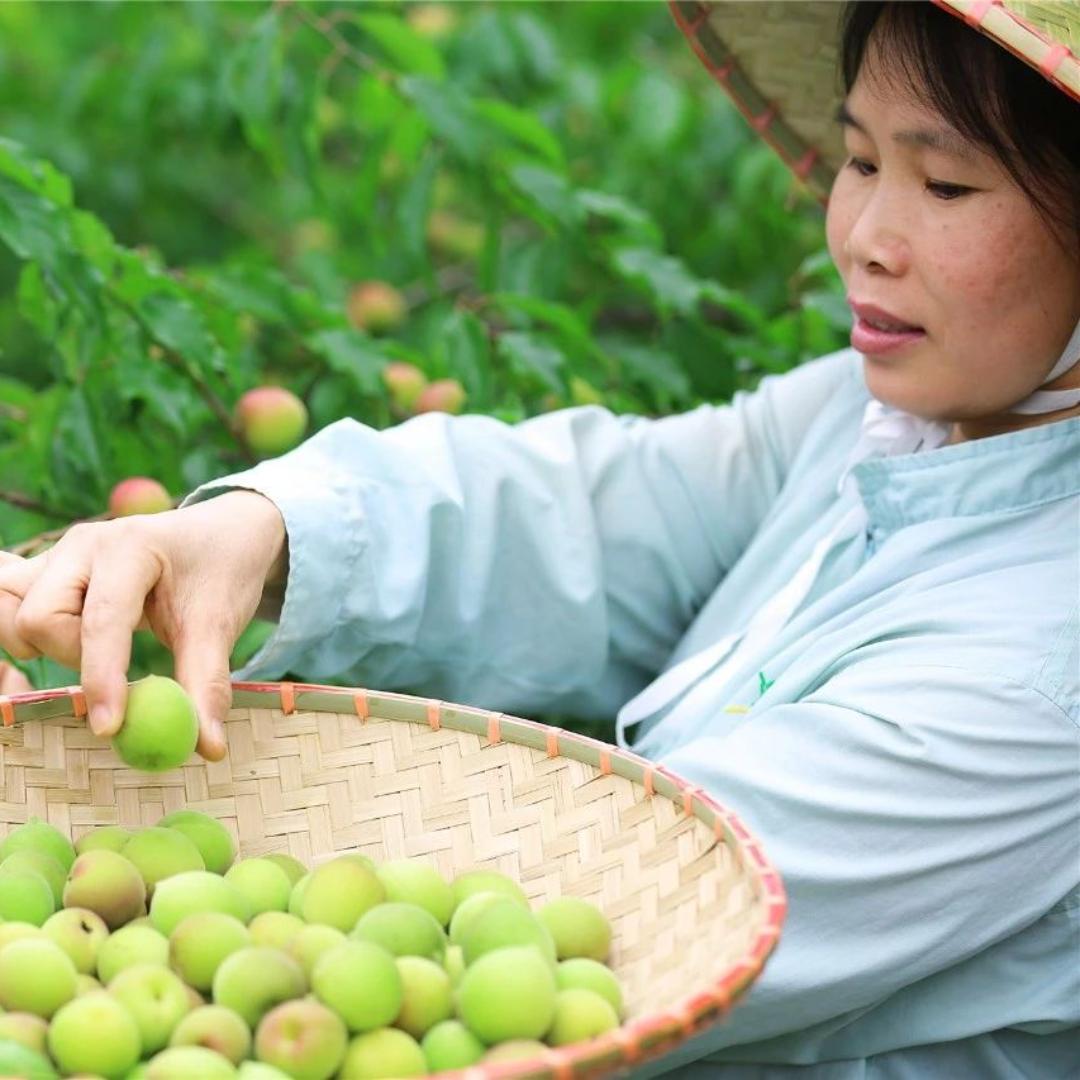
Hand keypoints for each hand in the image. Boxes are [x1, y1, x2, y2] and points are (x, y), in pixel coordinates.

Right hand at [0, 490, 286, 760]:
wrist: (223, 534)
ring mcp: (59, 556)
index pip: (102, 620)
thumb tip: (207, 748)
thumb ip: (207, 684)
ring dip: (45, 645)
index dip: (101, 678)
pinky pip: (5, 602)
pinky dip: (22, 630)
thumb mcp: (221, 624)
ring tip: (94, 647)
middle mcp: (84, 545)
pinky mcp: (46, 571)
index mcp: (132, 547)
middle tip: (116, 670)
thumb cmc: (220, 574)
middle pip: (39, 617)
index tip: (109, 728)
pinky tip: (59, 640)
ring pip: (13, 612)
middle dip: (72, 657)